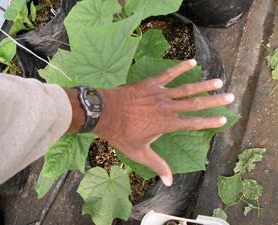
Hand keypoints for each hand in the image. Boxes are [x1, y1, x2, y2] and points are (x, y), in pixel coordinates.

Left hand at [93, 59, 234, 185]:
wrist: (105, 113)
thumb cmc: (121, 134)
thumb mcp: (139, 153)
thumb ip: (157, 165)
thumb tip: (170, 182)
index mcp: (166, 124)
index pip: (193, 123)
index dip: (209, 121)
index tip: (224, 119)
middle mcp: (167, 108)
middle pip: (195, 103)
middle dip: (214, 101)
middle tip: (230, 96)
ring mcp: (160, 94)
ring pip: (186, 88)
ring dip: (203, 84)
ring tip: (218, 80)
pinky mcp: (151, 84)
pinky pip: (168, 73)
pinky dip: (180, 67)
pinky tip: (193, 61)